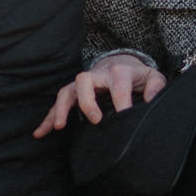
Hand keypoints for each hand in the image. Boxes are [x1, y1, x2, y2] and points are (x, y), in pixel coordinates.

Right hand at [34, 54, 167, 137]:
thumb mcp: (152, 77)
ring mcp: (82, 84)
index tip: (125, 117)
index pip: (118, 84)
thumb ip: (156, 86)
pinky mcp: (73, 92)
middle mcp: (97, 75)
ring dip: (60, 108)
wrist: (121, 63)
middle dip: (87, 100)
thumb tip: (151, 100)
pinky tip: (40, 132)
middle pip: (84, 80)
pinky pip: (58, 104)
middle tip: (94, 120)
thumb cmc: (137, 75)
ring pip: (67, 91)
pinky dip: (48, 118)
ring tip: (59, 126)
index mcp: (118, 72)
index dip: (122, 101)